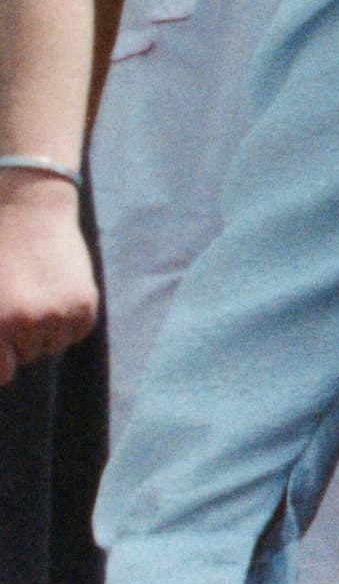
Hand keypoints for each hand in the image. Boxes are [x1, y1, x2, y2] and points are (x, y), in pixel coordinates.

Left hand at [0, 176, 94, 381]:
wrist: (27, 210)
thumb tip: (5, 359)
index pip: (2, 373)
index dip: (2, 359)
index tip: (4, 343)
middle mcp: (30, 324)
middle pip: (27, 357)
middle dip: (20, 340)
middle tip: (17, 305)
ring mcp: (61, 314)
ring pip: (54, 345)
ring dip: (46, 331)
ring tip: (37, 297)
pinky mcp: (86, 304)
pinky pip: (77, 332)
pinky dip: (68, 320)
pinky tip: (56, 294)